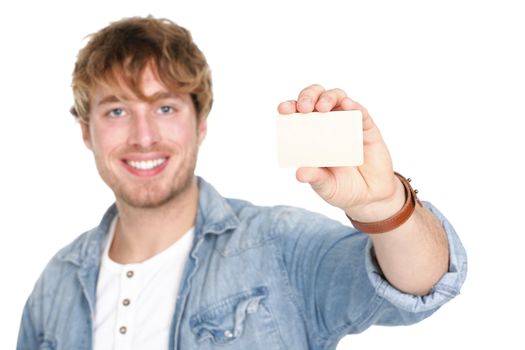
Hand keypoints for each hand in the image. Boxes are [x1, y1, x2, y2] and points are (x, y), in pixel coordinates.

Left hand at [278, 84, 403, 220]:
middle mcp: (327, 124)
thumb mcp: (326, 186)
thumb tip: (299, 173)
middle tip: (304, 108)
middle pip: (316, 98)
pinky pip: (360, 112)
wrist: (370, 197)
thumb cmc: (342, 189)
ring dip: (328, 97)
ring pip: (337, 97)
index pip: (297, 114)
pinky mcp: (367, 128)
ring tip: (323, 107)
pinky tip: (348, 105)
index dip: (289, 107)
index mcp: (310, 135)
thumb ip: (315, 178)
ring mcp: (347, 123)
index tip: (283, 109)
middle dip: (308, 96)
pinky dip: (353, 105)